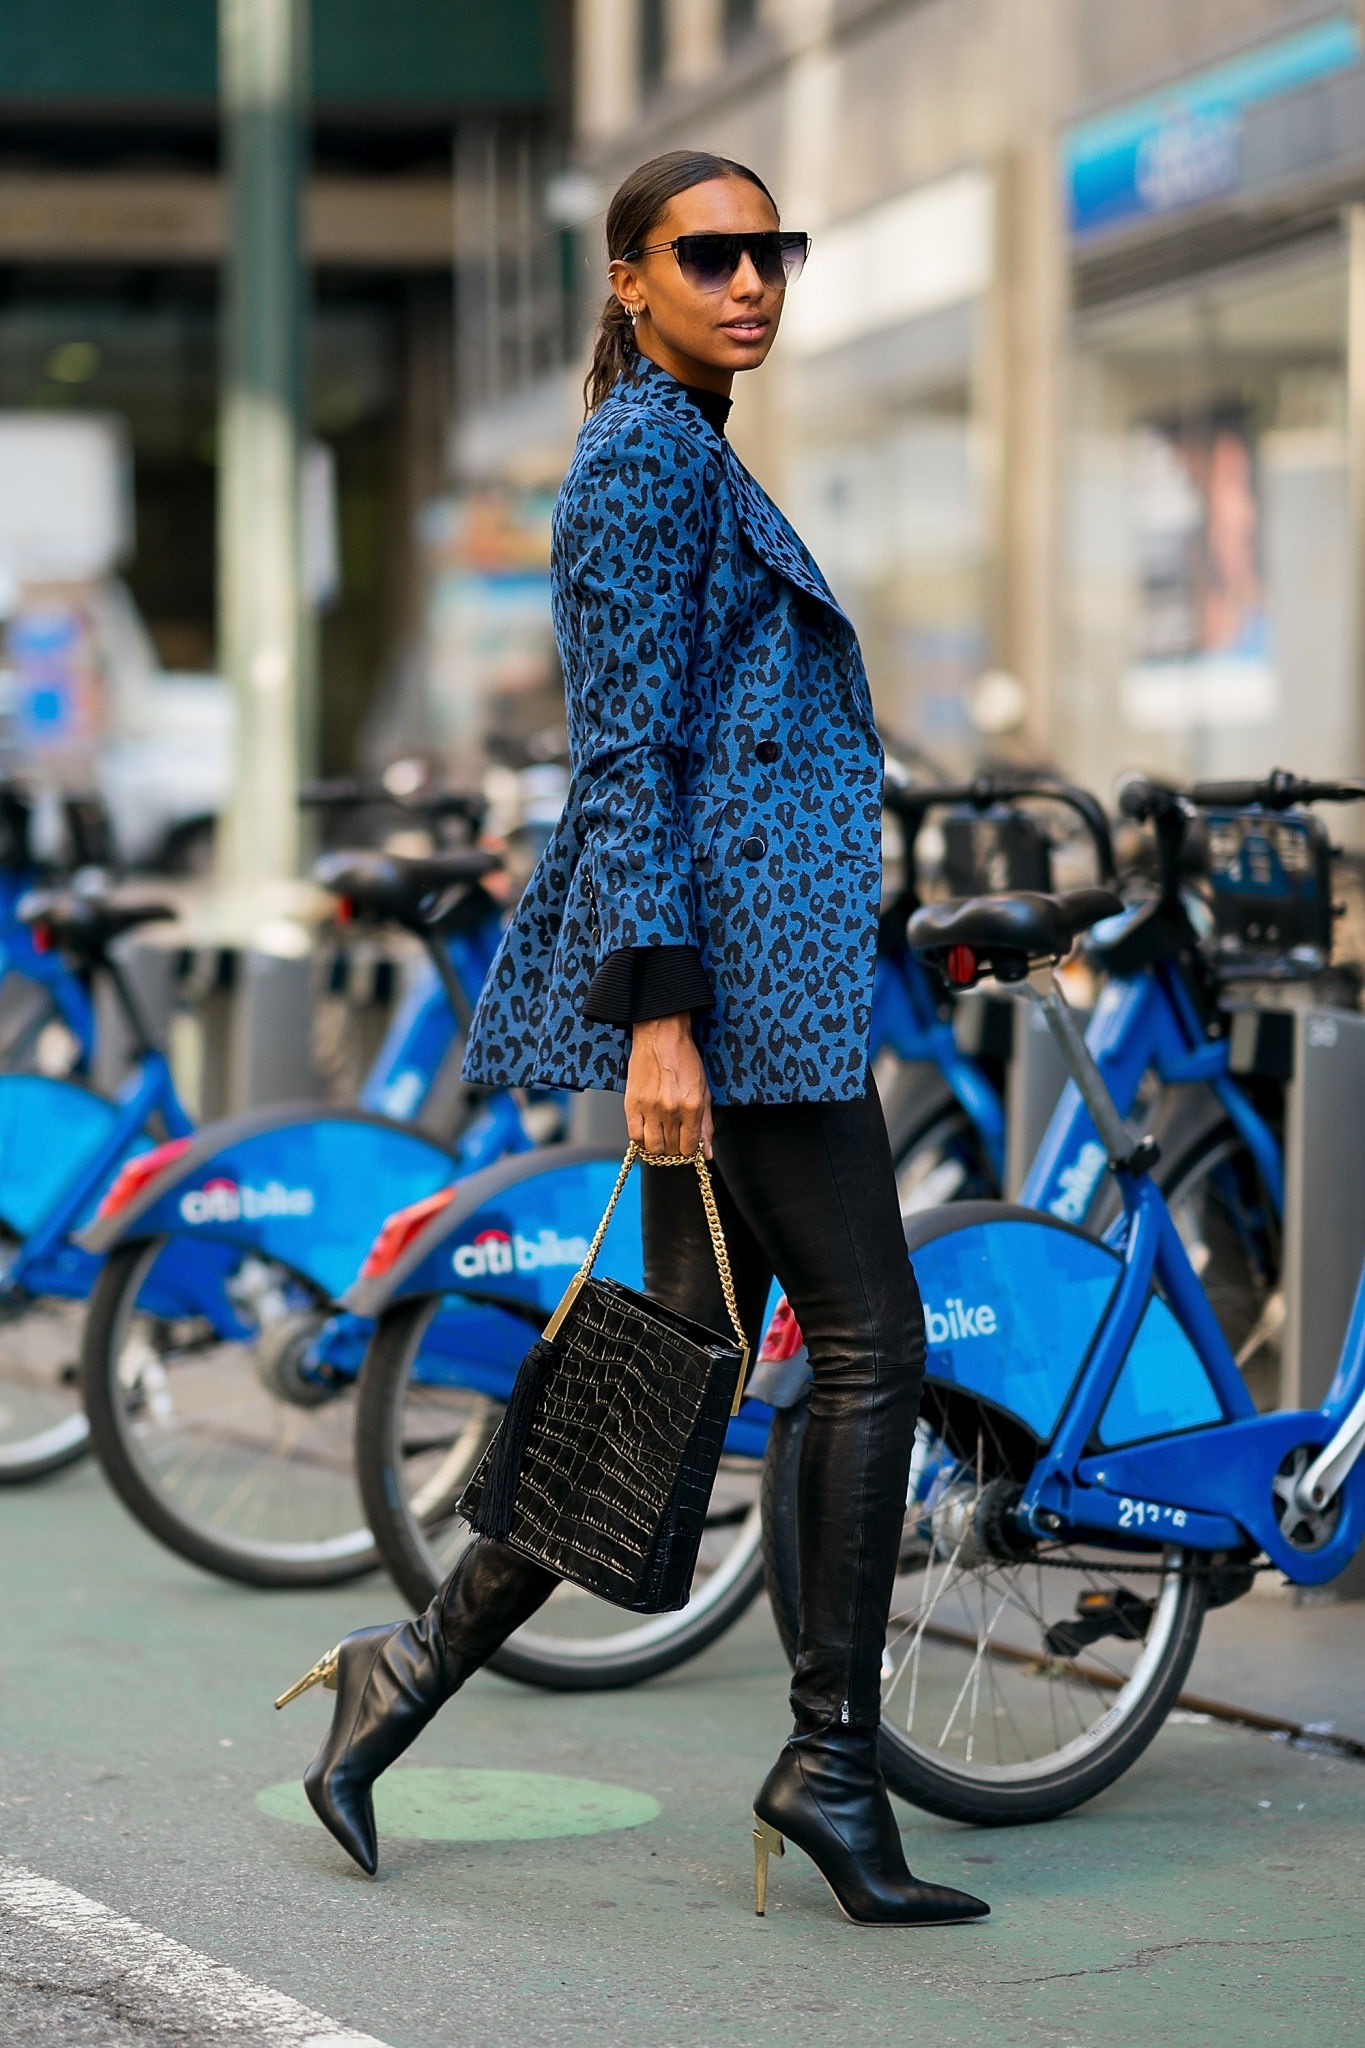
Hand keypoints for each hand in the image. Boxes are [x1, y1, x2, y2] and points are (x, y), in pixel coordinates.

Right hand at [625, 1014, 712, 1158]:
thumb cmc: (685, 1060)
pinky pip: (634, 1136)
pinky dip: (641, 1140)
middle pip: (671, 1149)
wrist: (661, 1036)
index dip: (689, 1151)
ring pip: (652, 1147)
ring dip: (658, 1147)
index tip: (687, 1145)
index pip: (689, 1148)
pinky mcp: (632, 1104)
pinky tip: (648, 1132)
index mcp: (692, 1106)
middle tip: (675, 1140)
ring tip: (661, 1137)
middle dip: (675, 1149)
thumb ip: (705, 1124)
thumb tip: (706, 1153)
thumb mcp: (704, 1090)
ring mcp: (649, 1108)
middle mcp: (671, 1110)